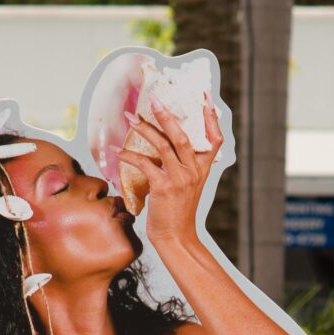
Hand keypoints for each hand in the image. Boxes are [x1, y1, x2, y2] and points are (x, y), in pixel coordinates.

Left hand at [131, 99, 211, 247]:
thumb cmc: (178, 211)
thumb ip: (183, 166)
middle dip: (168, 115)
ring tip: (132, 118)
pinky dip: (130, 155)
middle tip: (155, 99)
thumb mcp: (188, 186)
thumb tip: (166, 147)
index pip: (214, 139)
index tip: (205, 97)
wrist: (176, 237)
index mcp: (202, 169)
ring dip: (145, 129)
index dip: (211, 117)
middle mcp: (194, 171)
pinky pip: (145, 164)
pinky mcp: (163, 187)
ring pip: (164, 145)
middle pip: (184, 135)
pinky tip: (119, 151)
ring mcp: (180, 179)